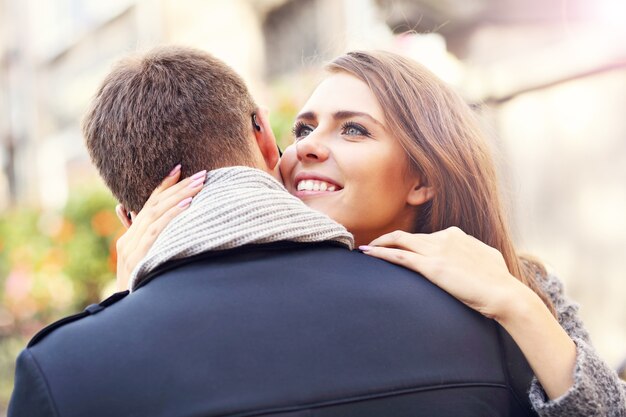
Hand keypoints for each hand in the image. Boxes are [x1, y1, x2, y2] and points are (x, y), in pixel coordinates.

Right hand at [114, 165, 206, 290]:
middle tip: (201, 174)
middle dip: (179, 187)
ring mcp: (132, 249)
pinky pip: (158, 230)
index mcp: (129, 239)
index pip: (148, 204)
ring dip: (181, 196)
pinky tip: (188, 205)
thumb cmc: (144, 292)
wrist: (130, 318)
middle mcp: (128, 240)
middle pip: (155, 205)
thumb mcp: (145, 267)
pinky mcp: (140, 257)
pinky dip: (174, 215)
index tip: (180, 169)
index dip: (164, 185)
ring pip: (157, 214)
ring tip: (199, 184)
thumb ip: (150, 246)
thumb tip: (159, 231)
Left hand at [360, 227, 524, 319]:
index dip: (409, 242)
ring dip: (380, 243)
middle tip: (372, 246)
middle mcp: (445, 237)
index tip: (399, 248)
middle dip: (388, 239)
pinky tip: (368, 253)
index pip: (425, 237)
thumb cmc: (499, 282)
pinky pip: (400, 255)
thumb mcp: (486, 258)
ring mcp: (437, 250)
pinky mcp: (432, 266)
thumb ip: (473, 254)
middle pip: (409, 235)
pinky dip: (381, 252)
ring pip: (400, 240)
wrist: (504, 293)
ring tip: (366, 250)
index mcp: (456, 235)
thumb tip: (472, 258)